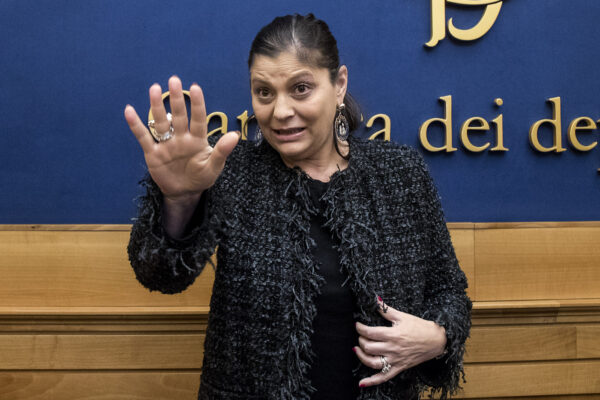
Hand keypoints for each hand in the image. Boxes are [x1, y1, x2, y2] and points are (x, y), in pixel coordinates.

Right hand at [124, 76, 239, 202]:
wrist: (184, 192)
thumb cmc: (201, 177)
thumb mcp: (214, 167)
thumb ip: (222, 152)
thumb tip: (235, 136)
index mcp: (197, 140)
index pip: (198, 119)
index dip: (197, 104)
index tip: (195, 88)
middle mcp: (181, 137)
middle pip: (178, 116)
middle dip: (177, 99)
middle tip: (173, 80)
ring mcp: (166, 144)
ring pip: (161, 122)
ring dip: (157, 107)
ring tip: (155, 89)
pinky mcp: (153, 153)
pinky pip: (143, 137)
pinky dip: (136, 125)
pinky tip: (129, 110)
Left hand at [353, 296, 446, 387]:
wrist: (436, 341)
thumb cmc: (420, 327)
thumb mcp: (402, 316)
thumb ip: (386, 310)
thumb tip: (375, 300)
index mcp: (393, 334)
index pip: (370, 332)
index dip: (360, 328)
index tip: (357, 324)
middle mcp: (393, 349)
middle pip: (369, 347)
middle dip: (360, 340)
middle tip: (361, 335)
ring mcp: (395, 360)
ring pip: (372, 362)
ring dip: (361, 356)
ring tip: (357, 350)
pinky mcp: (399, 368)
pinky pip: (384, 377)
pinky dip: (372, 381)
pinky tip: (362, 383)